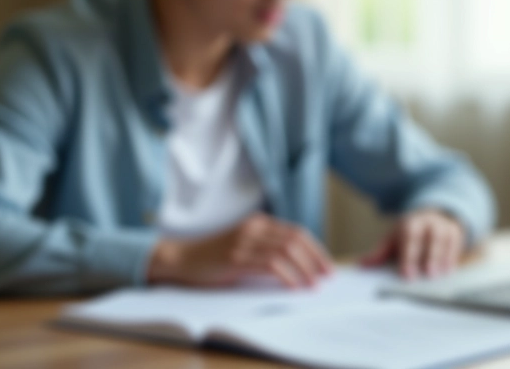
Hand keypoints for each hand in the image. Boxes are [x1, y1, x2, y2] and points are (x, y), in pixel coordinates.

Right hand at [146, 214, 332, 288]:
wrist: (182, 259)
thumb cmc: (215, 257)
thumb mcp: (245, 246)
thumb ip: (267, 249)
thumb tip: (300, 267)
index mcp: (259, 222)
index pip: (297, 232)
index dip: (316, 249)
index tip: (327, 266)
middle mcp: (254, 228)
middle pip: (296, 239)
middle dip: (316, 259)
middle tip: (326, 276)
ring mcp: (244, 241)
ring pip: (286, 250)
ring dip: (304, 269)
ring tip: (313, 285)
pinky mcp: (236, 258)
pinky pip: (270, 264)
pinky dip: (287, 275)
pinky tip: (293, 286)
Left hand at [360, 209, 465, 278]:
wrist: (431, 216)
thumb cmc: (409, 233)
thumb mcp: (394, 239)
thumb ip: (380, 253)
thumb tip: (362, 264)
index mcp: (411, 223)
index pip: (410, 237)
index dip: (409, 256)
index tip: (407, 274)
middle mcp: (429, 222)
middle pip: (431, 237)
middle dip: (430, 255)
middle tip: (427, 275)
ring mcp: (444, 226)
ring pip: (446, 239)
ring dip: (443, 257)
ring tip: (439, 275)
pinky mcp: (456, 232)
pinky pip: (456, 243)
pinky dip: (453, 257)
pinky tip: (448, 270)